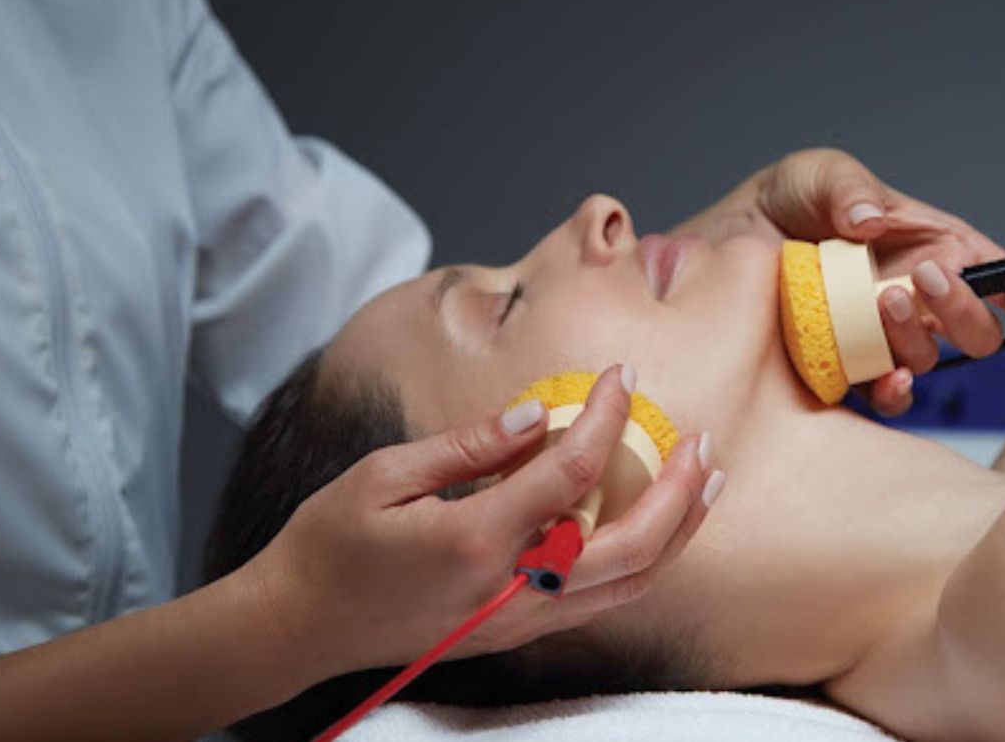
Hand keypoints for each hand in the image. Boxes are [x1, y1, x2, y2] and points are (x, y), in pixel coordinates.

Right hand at [242, 364, 715, 679]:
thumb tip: (542, 414)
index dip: (607, 416)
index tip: (622, 374)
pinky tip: (658, 528)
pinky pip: (602, 602)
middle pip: (630, 547)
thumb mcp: (385, 475)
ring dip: (678, 534)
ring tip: (706, 484)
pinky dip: (643, 563)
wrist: (298, 625)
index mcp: (474, 541)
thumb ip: (471, 444)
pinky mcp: (515, 631)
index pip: (570, 472)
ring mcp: (518, 620)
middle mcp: (509, 590)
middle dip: (678, 492)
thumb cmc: (330, 544)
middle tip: (700, 441)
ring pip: (629, 585)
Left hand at [676, 149, 1004, 415]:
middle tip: (923, 278)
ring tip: (880, 301)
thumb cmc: (777, 203)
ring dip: (917, 336)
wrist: (716, 251)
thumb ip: (849, 187)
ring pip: (929, 357)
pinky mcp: (845, 370)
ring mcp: (878, 338)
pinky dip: (894, 392)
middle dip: (964, 306)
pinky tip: (886, 379)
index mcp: (922, 243)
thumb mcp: (813, 174)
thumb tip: (872, 223)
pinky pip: (885, 395)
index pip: (985, 268)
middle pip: (970, 323)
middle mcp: (909, 295)